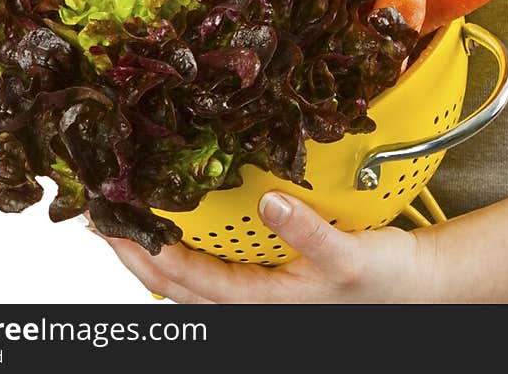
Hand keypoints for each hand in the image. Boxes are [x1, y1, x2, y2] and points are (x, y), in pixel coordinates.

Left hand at [89, 191, 437, 303]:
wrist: (409, 291)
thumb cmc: (379, 278)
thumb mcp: (348, 254)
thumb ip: (307, 231)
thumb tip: (268, 202)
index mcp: (262, 302)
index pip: (184, 280)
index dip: (144, 251)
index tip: (113, 222)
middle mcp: (250, 305)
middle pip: (170, 284)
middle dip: (130, 251)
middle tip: (98, 215)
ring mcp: (253, 296)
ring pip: (182, 282)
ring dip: (147, 253)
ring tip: (120, 221)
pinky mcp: (261, 283)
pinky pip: (204, 273)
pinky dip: (176, 252)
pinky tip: (169, 229)